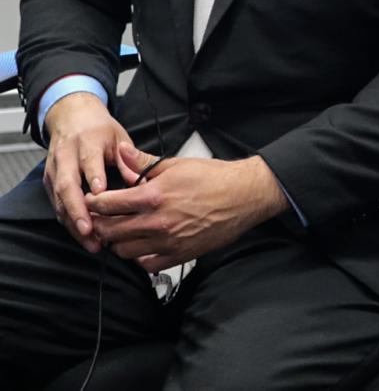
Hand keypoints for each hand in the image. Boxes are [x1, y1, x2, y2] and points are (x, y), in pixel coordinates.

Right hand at [42, 92, 132, 253]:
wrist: (72, 118)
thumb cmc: (99, 130)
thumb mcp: (119, 137)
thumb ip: (127, 159)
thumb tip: (137, 181)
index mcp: (87, 141)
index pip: (89, 160)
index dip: (94, 177)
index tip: (100, 194)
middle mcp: (66, 157)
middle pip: (67, 185)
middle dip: (77, 210)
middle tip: (90, 230)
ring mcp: (54, 170)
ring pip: (59, 200)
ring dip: (73, 222)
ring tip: (91, 242)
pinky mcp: (49, 182)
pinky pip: (56, 205)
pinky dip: (68, 222)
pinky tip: (83, 236)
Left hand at [83, 143, 288, 270]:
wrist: (245, 195)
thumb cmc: (215, 178)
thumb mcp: (176, 164)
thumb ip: (143, 162)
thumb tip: (121, 153)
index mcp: (154, 196)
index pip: (107, 204)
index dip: (93, 203)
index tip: (92, 201)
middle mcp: (158, 222)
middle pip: (110, 231)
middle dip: (100, 223)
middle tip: (101, 218)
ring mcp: (168, 241)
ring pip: (124, 251)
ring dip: (119, 241)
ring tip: (123, 231)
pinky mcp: (180, 254)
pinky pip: (147, 264)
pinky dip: (140, 257)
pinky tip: (144, 245)